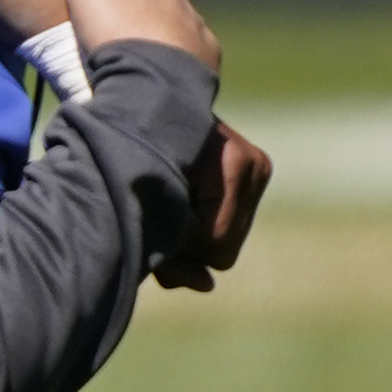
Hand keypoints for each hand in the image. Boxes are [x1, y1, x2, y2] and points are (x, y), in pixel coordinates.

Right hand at [36, 0, 220, 75]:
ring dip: (154, 42)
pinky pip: (191, 53)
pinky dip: (177, 61)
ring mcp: (195, 23)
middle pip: (146, 5)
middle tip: (111, 48)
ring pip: (169, 28)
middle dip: (132, 22)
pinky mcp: (207, 51)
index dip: (102, 4)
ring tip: (135, 66)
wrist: (152, 82)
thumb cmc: (112, 32)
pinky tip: (160, 76)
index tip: (92, 27)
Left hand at [151, 115, 272, 291]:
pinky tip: (181, 204)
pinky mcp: (254, 175)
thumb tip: (207, 287)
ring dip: (191, 238)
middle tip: (155, 216)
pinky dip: (198, 228)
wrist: (145, 104)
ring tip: (166, 203)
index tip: (152, 220)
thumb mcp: (144, 205)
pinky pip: (228, 230)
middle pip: (224, 251)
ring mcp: (258, 170)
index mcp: (236, 164)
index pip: (216, 245)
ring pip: (225, 246)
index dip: (180, 246)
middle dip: (185, 246)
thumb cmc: (134, 153)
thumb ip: (174, 253)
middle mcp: (254, 166)